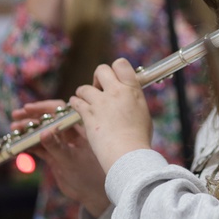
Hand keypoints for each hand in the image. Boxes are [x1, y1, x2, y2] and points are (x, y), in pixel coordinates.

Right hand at [11, 99, 109, 216]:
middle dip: (31, 117)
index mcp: (78, 129)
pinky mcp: (55, 157)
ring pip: (41, 133)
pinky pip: (39, 148)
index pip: (60, 111)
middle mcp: (69, 134)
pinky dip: (28, 146)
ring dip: (27, 131)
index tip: (28, 108)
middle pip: (48, 120)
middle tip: (15, 116)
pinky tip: (17, 145)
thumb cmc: (90, 174)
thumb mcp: (71, 160)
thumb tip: (43, 133)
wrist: (94, 193)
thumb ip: (56, 147)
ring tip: (13, 129)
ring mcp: (61, 145)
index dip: (43, 108)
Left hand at [69, 58, 152, 172]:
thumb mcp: (142, 112)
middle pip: (101, 70)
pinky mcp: (88, 114)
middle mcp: (116, 91)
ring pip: (85, 87)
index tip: (114, 79)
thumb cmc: (139, 138)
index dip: (116, 69)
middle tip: (99, 89)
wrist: (128, 154)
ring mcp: (100, 102)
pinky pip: (76, 101)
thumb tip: (128, 95)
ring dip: (84, 93)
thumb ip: (133, 99)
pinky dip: (76, 103)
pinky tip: (78, 107)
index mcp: (132, 89)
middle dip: (98, 77)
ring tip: (87, 101)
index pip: (121, 64)